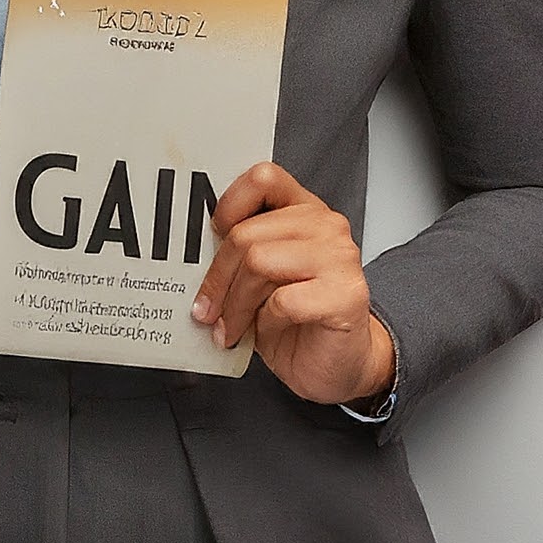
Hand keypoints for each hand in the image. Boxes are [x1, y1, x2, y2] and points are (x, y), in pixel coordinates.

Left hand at [191, 162, 393, 406]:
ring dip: (235, 305)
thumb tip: (197, 256)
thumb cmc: (299, 318)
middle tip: (206, 309)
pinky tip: (266, 331)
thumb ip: (244, 251)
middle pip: (247, 233)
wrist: (341, 363)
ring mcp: (339, 257)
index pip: (263, 179)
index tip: (214, 235)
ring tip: (229, 328)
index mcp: (304, 210)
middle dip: (218, 278)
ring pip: (259, 263)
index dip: (230, 204)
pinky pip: (283, 300)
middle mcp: (326, 225)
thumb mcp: (265, 275)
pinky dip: (264, 321)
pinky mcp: (345, 294)